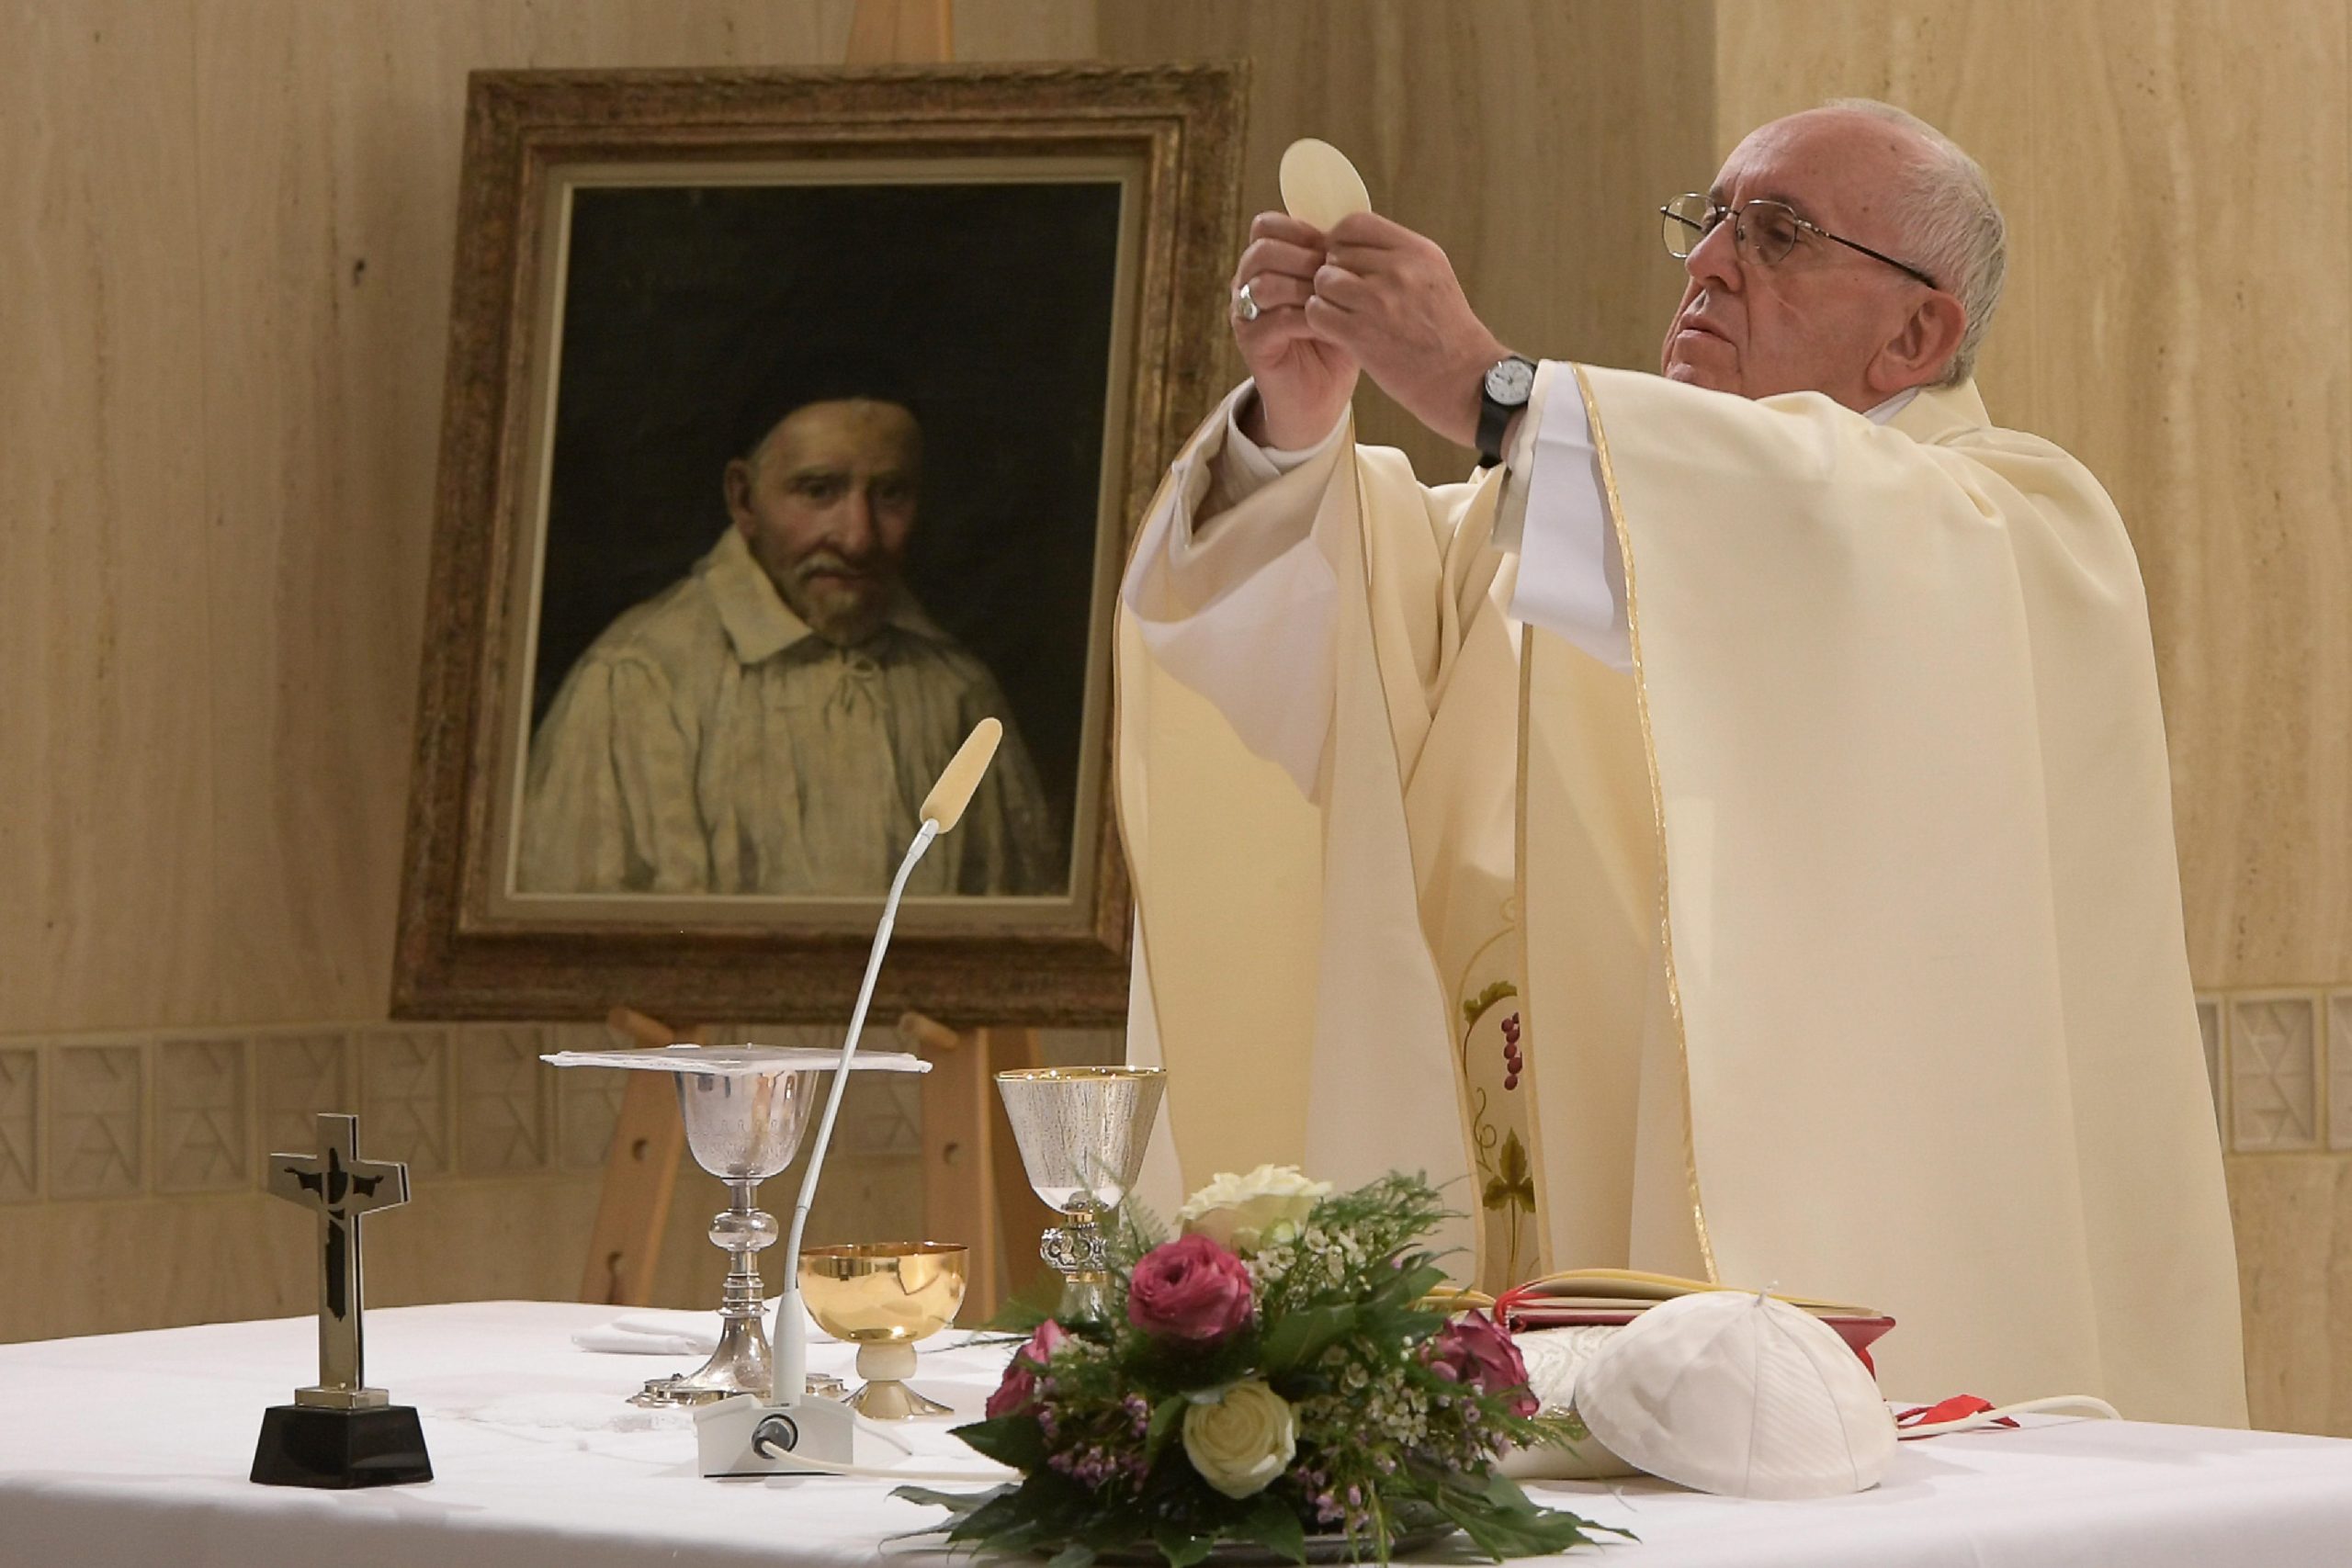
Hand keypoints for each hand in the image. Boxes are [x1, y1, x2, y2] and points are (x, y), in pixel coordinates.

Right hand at [1229, 212, 1359, 448]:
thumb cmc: (1334, 340)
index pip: (1267, 226)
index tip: (1333, 247)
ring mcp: (1244, 314)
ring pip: (1263, 282)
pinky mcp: (1250, 343)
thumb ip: (1337, 261)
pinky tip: (1330, 326)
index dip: (1301, 230)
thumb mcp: (1341, 293)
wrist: (1322, 396)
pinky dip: (1306, 319)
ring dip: (1303, 288)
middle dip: (1303, 258)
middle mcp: (1246, 284)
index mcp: (1266, 264)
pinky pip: (1272, 319)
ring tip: (1332, 302)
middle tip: (1334, 276)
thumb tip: (1353, 225)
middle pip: (1261, 249)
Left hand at [1304, 213, 1508, 448]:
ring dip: (1324, 298)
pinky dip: (1319, 321)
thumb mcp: (1434, 277)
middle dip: (1334, 273)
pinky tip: (1335, 330)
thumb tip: (1351, 245)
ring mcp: (1379, 301)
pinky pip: (1317, 312)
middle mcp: (1399, 270)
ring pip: (1323, 281)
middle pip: (1336, 253)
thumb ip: (1398, 257)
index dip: (1339, 241)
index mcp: (1417, 251)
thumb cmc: (1447, 333)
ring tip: (1341, 314)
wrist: (1464, 379)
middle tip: (1344, 297)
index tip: (1342, 261)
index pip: (1356, 223)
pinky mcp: (1361, 333)